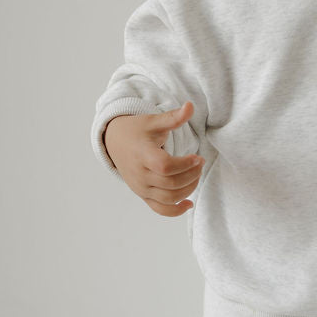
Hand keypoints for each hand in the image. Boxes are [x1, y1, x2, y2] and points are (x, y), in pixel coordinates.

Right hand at [103, 101, 203, 216]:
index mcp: (142, 154)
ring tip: (197, 174)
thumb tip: (191, 106)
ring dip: (188, 189)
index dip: (185, 164)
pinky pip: (159, 209)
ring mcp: (141, 187)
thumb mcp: (154, 121)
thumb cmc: (137, 130)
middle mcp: (140, 174)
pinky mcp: (143, 195)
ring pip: (168, 198)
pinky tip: (189, 203)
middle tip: (201, 163)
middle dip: (191, 175)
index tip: (198, 157)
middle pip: (170, 184)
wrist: (115, 142)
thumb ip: (173, 117)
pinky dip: (175, 211)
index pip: (165, 166)